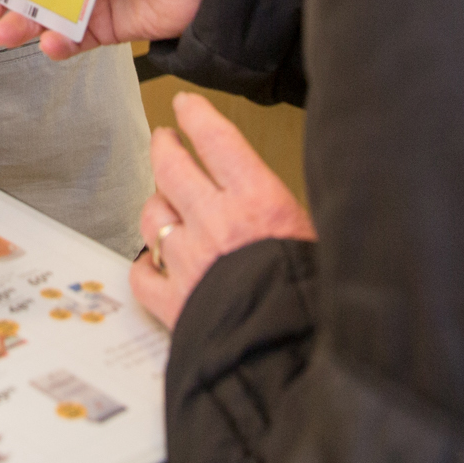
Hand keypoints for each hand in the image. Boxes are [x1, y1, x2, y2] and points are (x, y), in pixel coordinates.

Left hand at [129, 92, 313, 329]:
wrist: (290, 357)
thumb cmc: (314, 301)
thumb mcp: (321, 239)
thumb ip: (289, 215)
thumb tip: (284, 200)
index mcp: (257, 202)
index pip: (217, 140)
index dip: (197, 116)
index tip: (186, 105)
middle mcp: (214, 222)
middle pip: (172, 168)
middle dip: (165, 147)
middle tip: (164, 140)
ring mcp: (186, 260)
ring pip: (152, 215)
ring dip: (156, 205)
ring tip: (162, 202)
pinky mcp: (172, 301)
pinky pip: (141, 274)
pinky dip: (144, 266)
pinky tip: (151, 264)